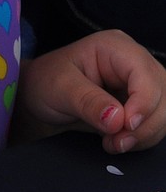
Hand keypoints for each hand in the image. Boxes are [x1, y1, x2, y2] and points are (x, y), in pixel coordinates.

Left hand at [17, 30, 165, 154]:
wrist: (39, 97)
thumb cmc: (46, 82)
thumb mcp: (59, 88)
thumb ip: (88, 102)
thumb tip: (117, 120)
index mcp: (115, 48)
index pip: (145, 73)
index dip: (143, 102)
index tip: (126, 126)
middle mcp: (133, 63)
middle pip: (162, 94)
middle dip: (145, 124)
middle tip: (117, 142)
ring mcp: (139, 84)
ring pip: (163, 111)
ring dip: (145, 134)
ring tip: (113, 144)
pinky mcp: (139, 104)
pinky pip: (154, 123)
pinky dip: (141, 138)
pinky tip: (117, 142)